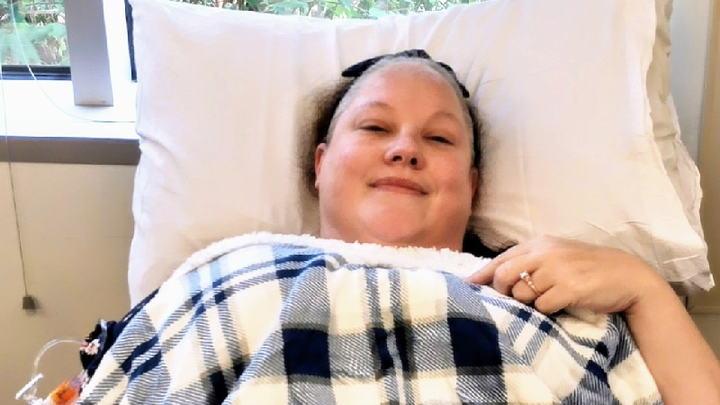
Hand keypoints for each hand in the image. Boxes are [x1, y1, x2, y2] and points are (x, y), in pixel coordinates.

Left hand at [465, 235, 668, 314]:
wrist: (628, 277)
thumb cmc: (589, 269)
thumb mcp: (558, 257)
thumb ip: (531, 262)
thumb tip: (497, 277)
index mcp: (541, 243)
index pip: (502, 258)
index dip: (482, 274)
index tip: (468, 286)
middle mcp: (547, 253)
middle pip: (503, 275)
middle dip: (502, 291)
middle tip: (513, 300)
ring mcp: (558, 270)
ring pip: (522, 292)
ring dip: (528, 302)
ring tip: (545, 301)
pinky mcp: (570, 288)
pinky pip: (542, 306)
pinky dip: (546, 310)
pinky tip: (559, 306)